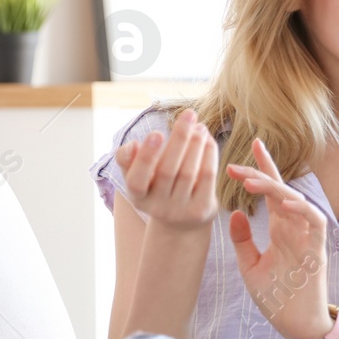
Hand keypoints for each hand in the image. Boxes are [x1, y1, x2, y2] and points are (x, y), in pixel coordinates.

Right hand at [114, 108, 218, 230]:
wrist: (181, 223)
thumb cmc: (156, 187)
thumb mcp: (137, 175)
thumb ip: (128, 158)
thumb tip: (134, 145)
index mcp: (138, 197)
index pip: (136, 179)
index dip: (146, 157)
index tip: (157, 132)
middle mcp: (158, 207)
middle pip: (168, 171)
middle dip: (179, 139)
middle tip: (189, 115)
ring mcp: (181, 211)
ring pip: (189, 172)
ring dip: (196, 144)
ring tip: (199, 125)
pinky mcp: (201, 210)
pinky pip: (207, 178)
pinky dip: (209, 155)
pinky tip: (208, 140)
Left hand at [226, 138, 333, 338]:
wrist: (296, 327)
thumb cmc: (276, 298)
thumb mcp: (250, 267)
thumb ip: (243, 240)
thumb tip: (235, 212)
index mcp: (280, 230)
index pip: (272, 192)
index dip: (264, 168)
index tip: (251, 146)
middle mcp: (295, 229)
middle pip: (281, 190)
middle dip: (262, 173)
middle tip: (236, 165)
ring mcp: (307, 238)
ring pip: (297, 201)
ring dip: (275, 189)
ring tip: (250, 183)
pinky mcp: (317, 250)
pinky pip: (314, 221)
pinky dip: (301, 209)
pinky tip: (282, 203)